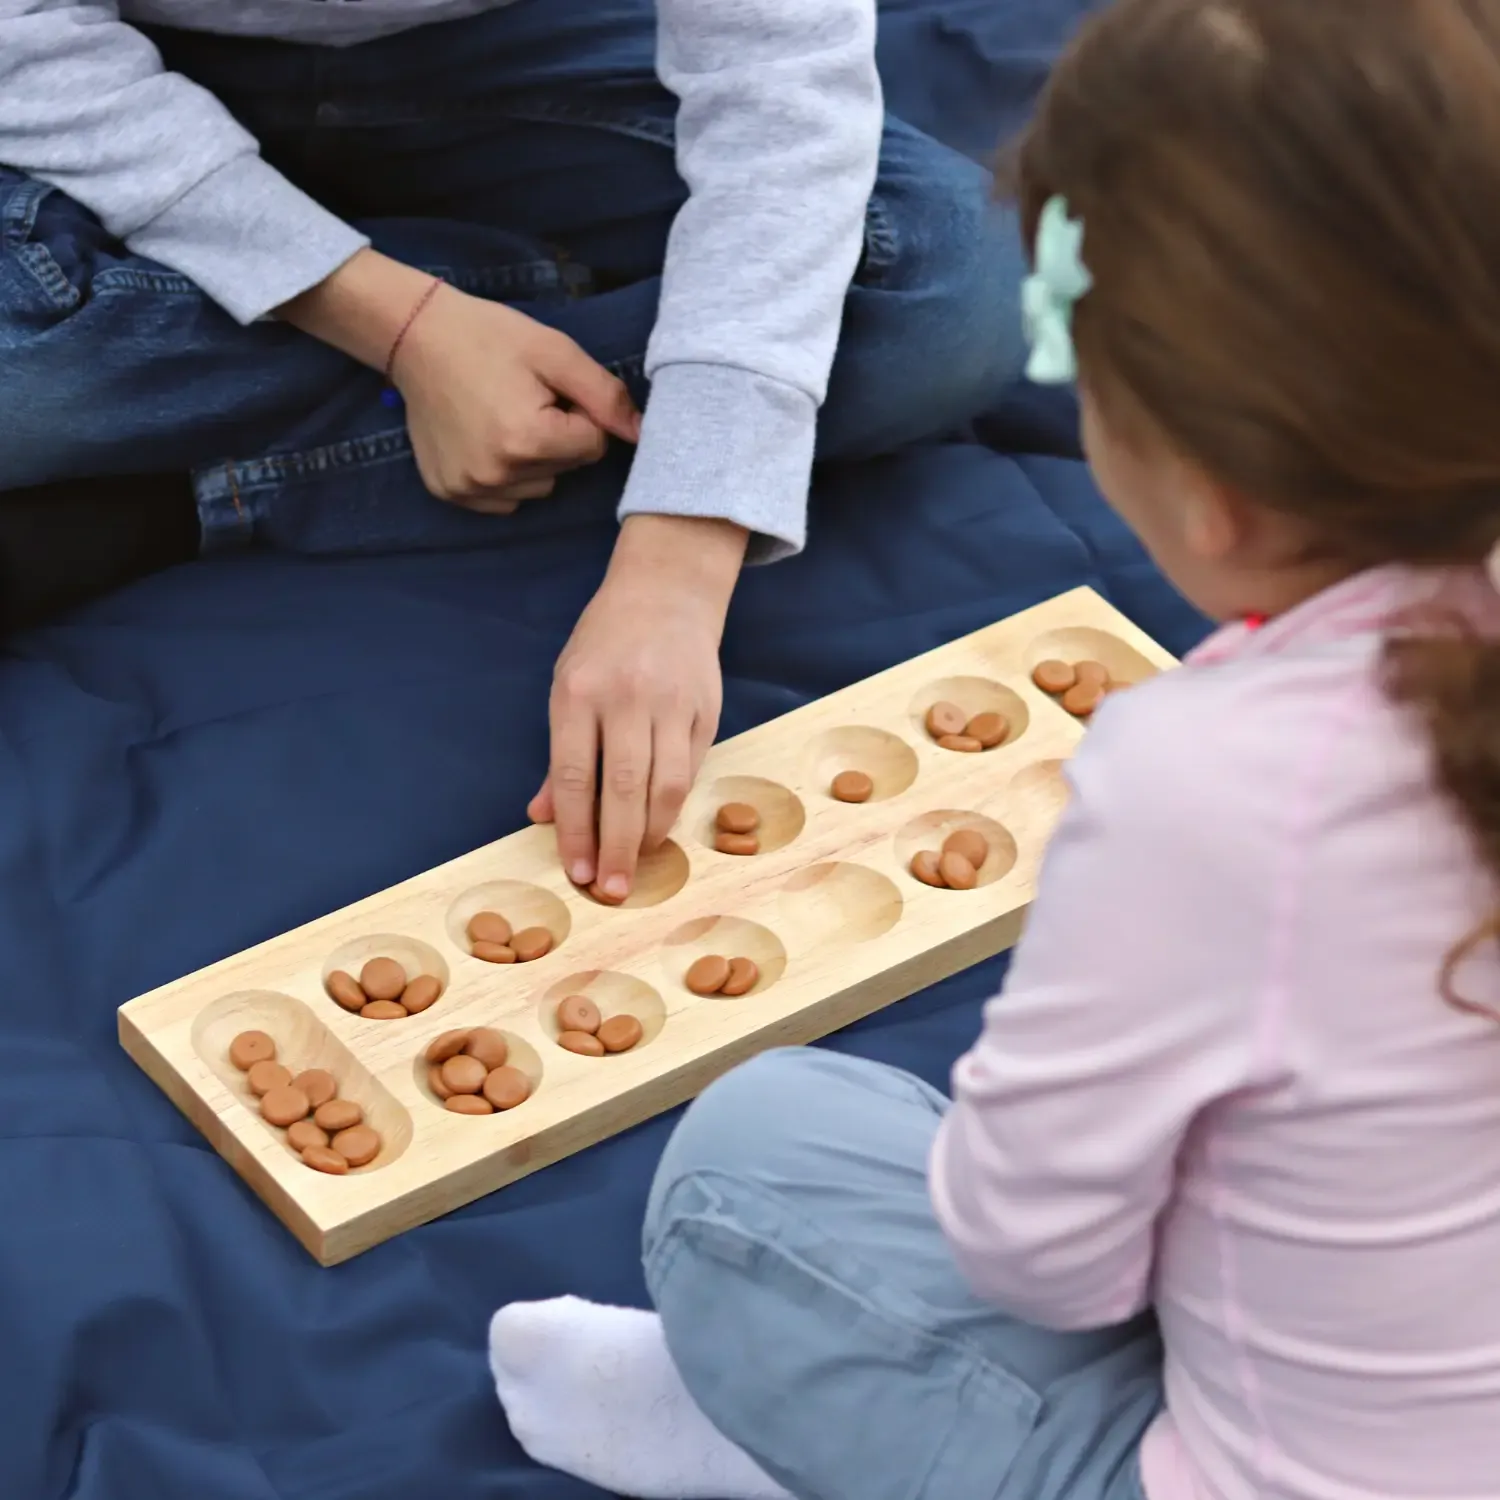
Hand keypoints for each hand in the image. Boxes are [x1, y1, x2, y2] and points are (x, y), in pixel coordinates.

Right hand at [278, 249, 639, 513]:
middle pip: (567, 470)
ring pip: (539, 488)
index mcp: (528, 440)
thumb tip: (643, 435)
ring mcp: (471, 489)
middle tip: (524, 398)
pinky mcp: (451, 493)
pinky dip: (505, 476)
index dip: (580, 414)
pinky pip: (505, 500)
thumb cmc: (490, 337)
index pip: (594, 446)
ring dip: (534, 460)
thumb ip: (605, 396)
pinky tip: (485, 438)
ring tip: (503, 416)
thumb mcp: (556, 353)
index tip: (550, 390)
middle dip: (559, 438)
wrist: (416, 336)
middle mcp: (498, 474)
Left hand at [529, 515, 748, 897]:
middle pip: (624, 788)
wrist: (666, 593)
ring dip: (651, 834)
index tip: (577, 872)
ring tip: (637, 864)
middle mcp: (627, 698)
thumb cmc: (605, 645)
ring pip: (666, 785)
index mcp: (579, 692)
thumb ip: (562, 756)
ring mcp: (671, 703)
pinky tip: (660, 825)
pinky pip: (691, 769)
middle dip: (616, 847)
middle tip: (611, 889)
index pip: (577, 776)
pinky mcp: (706, 709)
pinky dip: (674, 805)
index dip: (576, 831)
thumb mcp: (567, 687)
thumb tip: (545, 816)